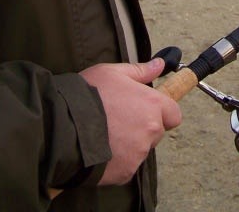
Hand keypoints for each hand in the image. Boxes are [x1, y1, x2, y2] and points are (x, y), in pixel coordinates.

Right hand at [79, 58, 181, 185]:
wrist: (64, 126)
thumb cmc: (89, 94)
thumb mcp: (113, 73)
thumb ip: (140, 71)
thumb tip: (160, 65)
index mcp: (152, 104)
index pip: (174, 114)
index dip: (162, 111)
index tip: (145, 109)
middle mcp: (151, 130)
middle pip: (156, 132)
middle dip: (143, 127)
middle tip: (118, 119)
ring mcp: (138, 154)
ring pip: (140, 149)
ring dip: (129, 144)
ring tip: (105, 133)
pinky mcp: (125, 173)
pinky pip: (126, 166)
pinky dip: (116, 160)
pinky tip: (99, 148)